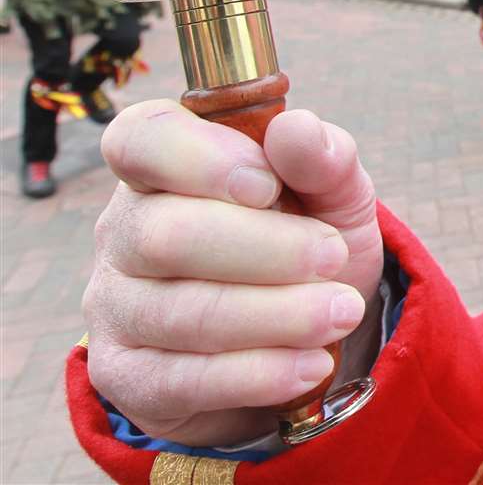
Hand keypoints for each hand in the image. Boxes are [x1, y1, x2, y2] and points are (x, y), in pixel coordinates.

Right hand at [83, 102, 383, 447]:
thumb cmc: (310, 240)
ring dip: (276, 314)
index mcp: (163, 167)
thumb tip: (295, 128)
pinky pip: (183, 379)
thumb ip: (324, 158)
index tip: (267, 184)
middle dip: (265, 249)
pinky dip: (259, 373)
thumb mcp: (336, 194)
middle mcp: (123, 232)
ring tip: (341, 312)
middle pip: (164, 236)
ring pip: (181, 312)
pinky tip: (312, 364)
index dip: (200, 158)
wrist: (308, 333)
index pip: (140, 139)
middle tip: (333, 256)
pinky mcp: (126, 376)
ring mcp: (115, 307)